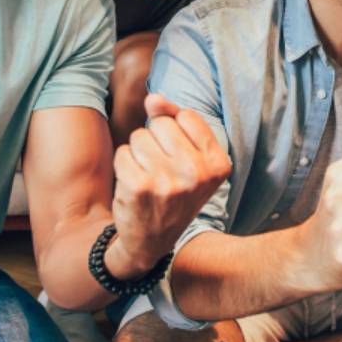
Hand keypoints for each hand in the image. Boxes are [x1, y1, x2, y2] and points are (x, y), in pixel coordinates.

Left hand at [108, 94, 230, 276]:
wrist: (150, 242)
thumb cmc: (172, 193)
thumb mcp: (189, 159)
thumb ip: (175, 121)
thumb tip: (152, 98)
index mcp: (218, 164)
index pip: (186, 116)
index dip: (175, 133)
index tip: (179, 160)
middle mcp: (197, 172)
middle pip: (161, 124)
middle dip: (155, 142)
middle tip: (162, 172)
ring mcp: (168, 181)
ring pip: (139, 136)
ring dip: (138, 154)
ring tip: (148, 179)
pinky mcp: (139, 187)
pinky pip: (123, 153)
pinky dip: (123, 166)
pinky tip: (133, 187)